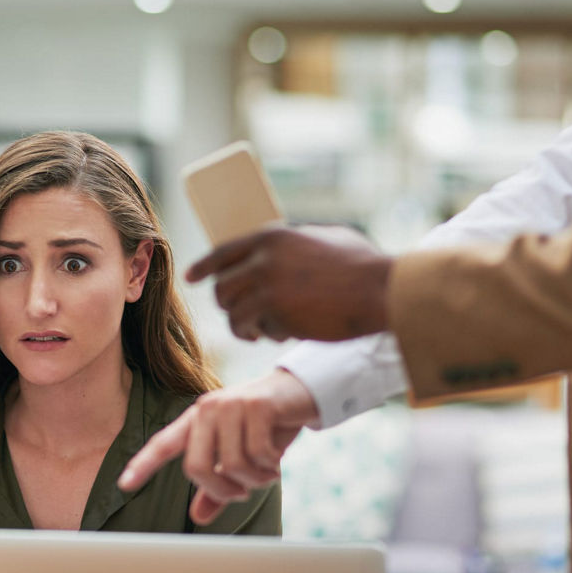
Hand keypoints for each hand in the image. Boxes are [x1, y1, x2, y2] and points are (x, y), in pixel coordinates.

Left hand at [118, 370, 315, 524]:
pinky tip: (276, 461)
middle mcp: (207, 409)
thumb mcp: (239, 455)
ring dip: (253, 480)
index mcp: (195, 420)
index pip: (163, 444)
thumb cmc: (265, 426)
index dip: (143, 464)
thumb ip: (218, 486)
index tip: (124, 484)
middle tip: (241, 494)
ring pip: (231, 466)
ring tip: (266, 474)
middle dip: (221, 491)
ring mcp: (231, 404)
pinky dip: (269, 467)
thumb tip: (197, 517)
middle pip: (196, 468)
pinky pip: (257, 454)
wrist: (300, 392)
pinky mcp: (257, 406)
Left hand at [188, 226, 391, 341]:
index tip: (191, 278)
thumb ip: (295, 243)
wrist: (380, 290)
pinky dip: (264, 335)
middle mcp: (263, 259)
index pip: (223, 252)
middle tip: (244, 317)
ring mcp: (268, 286)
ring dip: (244, 327)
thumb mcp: (324, 238)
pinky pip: (255, 329)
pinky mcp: (277, 313)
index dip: (203, 267)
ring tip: (259, 332)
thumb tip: (280, 250)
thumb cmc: (362, 266)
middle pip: (222, 288)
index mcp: (272, 237)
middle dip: (229, 306)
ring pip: (233, 312)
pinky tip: (279, 335)